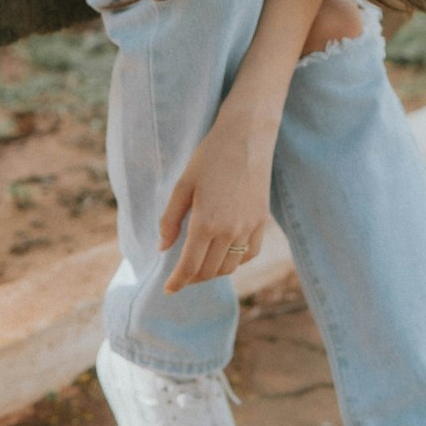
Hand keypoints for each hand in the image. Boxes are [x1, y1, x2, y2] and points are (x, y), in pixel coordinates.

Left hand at [159, 112, 274, 293]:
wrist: (247, 136)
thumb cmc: (210, 156)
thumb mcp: (183, 185)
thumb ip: (170, 219)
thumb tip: (163, 247)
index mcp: (205, 223)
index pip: (189, 266)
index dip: (177, 282)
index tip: (169, 289)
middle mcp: (229, 231)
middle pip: (209, 271)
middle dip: (192, 278)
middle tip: (182, 275)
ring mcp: (249, 227)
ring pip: (230, 267)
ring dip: (213, 272)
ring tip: (201, 265)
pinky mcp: (262, 221)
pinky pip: (249, 254)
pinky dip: (236, 261)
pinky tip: (226, 253)